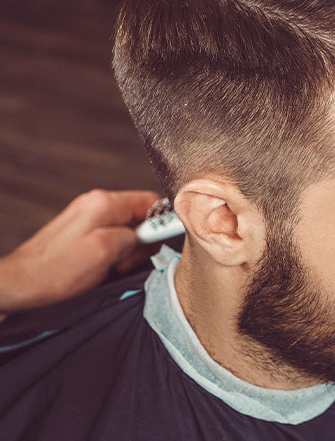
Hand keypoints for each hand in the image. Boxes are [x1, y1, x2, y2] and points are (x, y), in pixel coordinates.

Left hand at [0, 189, 160, 319]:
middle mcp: (97, 204)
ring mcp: (89, 218)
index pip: (153, 201)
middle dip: (143, 242)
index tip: (162, 243)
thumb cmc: (57, 271)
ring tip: (112, 267)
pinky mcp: (84, 233)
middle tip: (127, 261)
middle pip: (142, 217)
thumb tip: (152, 233)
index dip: (163, 223)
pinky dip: (116, 255)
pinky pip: (114, 240)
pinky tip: (105, 267)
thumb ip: (135, 235)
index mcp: (104, 203)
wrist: (21, 283)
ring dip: (129, 252)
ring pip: (129, 231)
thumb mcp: (105, 251)